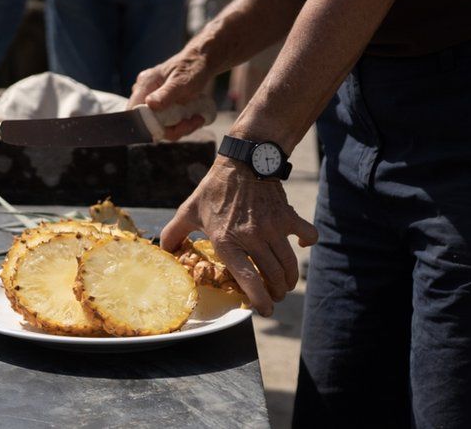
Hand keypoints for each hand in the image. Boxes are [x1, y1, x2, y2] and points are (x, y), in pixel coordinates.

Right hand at [128, 49, 212, 140]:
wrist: (204, 63)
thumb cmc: (192, 67)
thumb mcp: (181, 81)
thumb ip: (166, 93)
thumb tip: (150, 104)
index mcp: (144, 85)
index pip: (133, 111)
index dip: (146, 125)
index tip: (168, 129)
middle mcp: (146, 94)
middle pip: (148, 123)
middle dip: (171, 129)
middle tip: (191, 122)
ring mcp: (155, 102)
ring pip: (161, 127)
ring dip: (180, 128)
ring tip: (197, 118)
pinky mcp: (165, 109)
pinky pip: (169, 124)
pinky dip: (182, 125)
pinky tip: (195, 117)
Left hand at [159, 157, 317, 315]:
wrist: (243, 160)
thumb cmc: (215, 188)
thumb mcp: (190, 209)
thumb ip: (176, 231)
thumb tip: (164, 249)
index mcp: (226, 240)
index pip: (247, 278)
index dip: (259, 299)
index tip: (264, 310)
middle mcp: (252, 237)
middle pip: (273, 277)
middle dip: (275, 293)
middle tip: (273, 295)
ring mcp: (272, 228)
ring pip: (289, 264)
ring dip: (288, 278)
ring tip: (283, 282)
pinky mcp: (287, 216)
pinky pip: (307, 236)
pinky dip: (307, 243)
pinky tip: (299, 245)